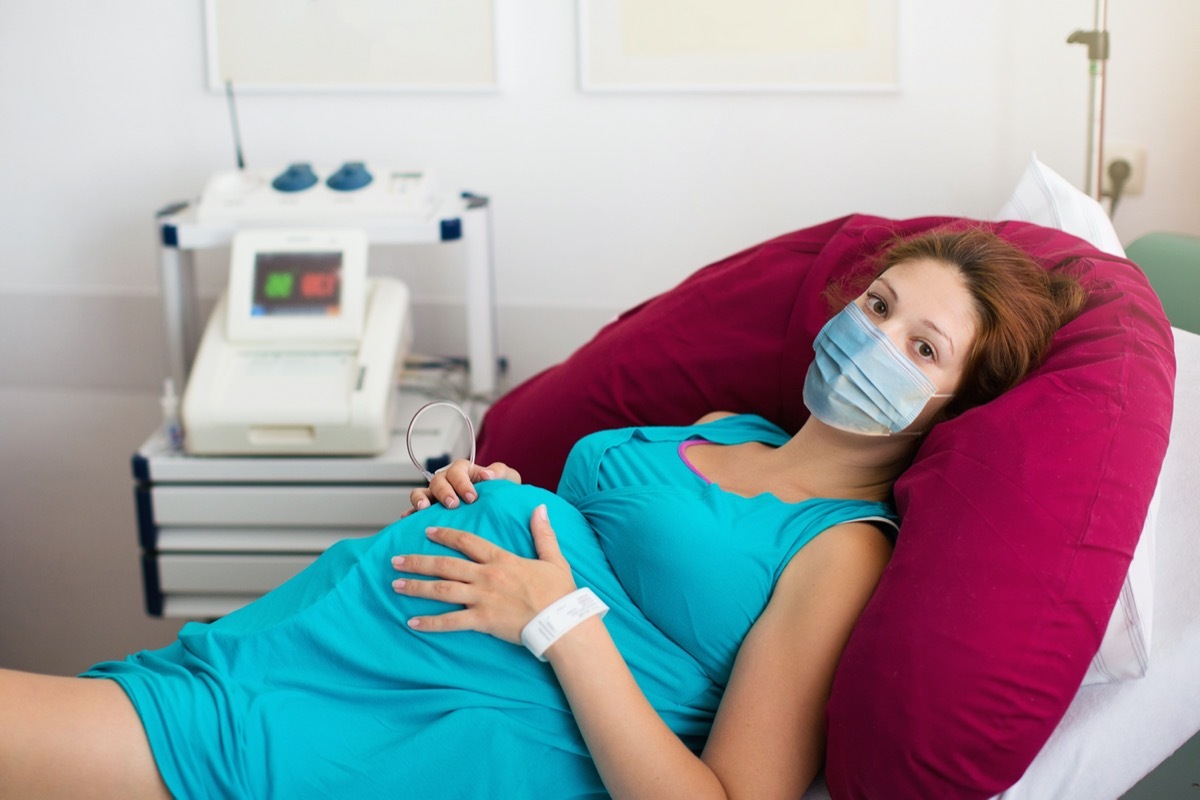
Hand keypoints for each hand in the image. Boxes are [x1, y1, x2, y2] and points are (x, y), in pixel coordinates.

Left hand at [391, 505, 574, 643]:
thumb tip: (540, 508)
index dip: (445, 534)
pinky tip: (412, 623)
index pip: (467, 542)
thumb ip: (543, 533)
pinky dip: (430, 622)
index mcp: (501, 559)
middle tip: (395, 560)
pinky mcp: (482, 620)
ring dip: (416, 587)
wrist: (562, 621)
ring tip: (395, 585)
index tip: (427, 530)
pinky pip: (451, 621)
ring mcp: (482, 598)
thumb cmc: (559, 592)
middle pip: (445, 565)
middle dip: (418, 561)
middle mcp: (487, 576)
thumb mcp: (554, 558)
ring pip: (441, 589)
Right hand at [402, 458, 521, 516]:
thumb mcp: (507, 480)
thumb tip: (488, 474)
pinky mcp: (429, 511)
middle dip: (445, 492)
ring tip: (425, 509)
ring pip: (421, 492)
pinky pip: (414, 510)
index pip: (457, 471)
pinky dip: (410, 513)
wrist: (497, 512)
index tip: (472, 497)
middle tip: (453, 504)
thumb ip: (500, 473)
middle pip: (438, 481)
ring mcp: (435, 496)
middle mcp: (446, 481)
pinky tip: (407, 520)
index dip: (462, 483)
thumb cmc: (501, 493)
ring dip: (421, 499)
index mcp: (463, 471)